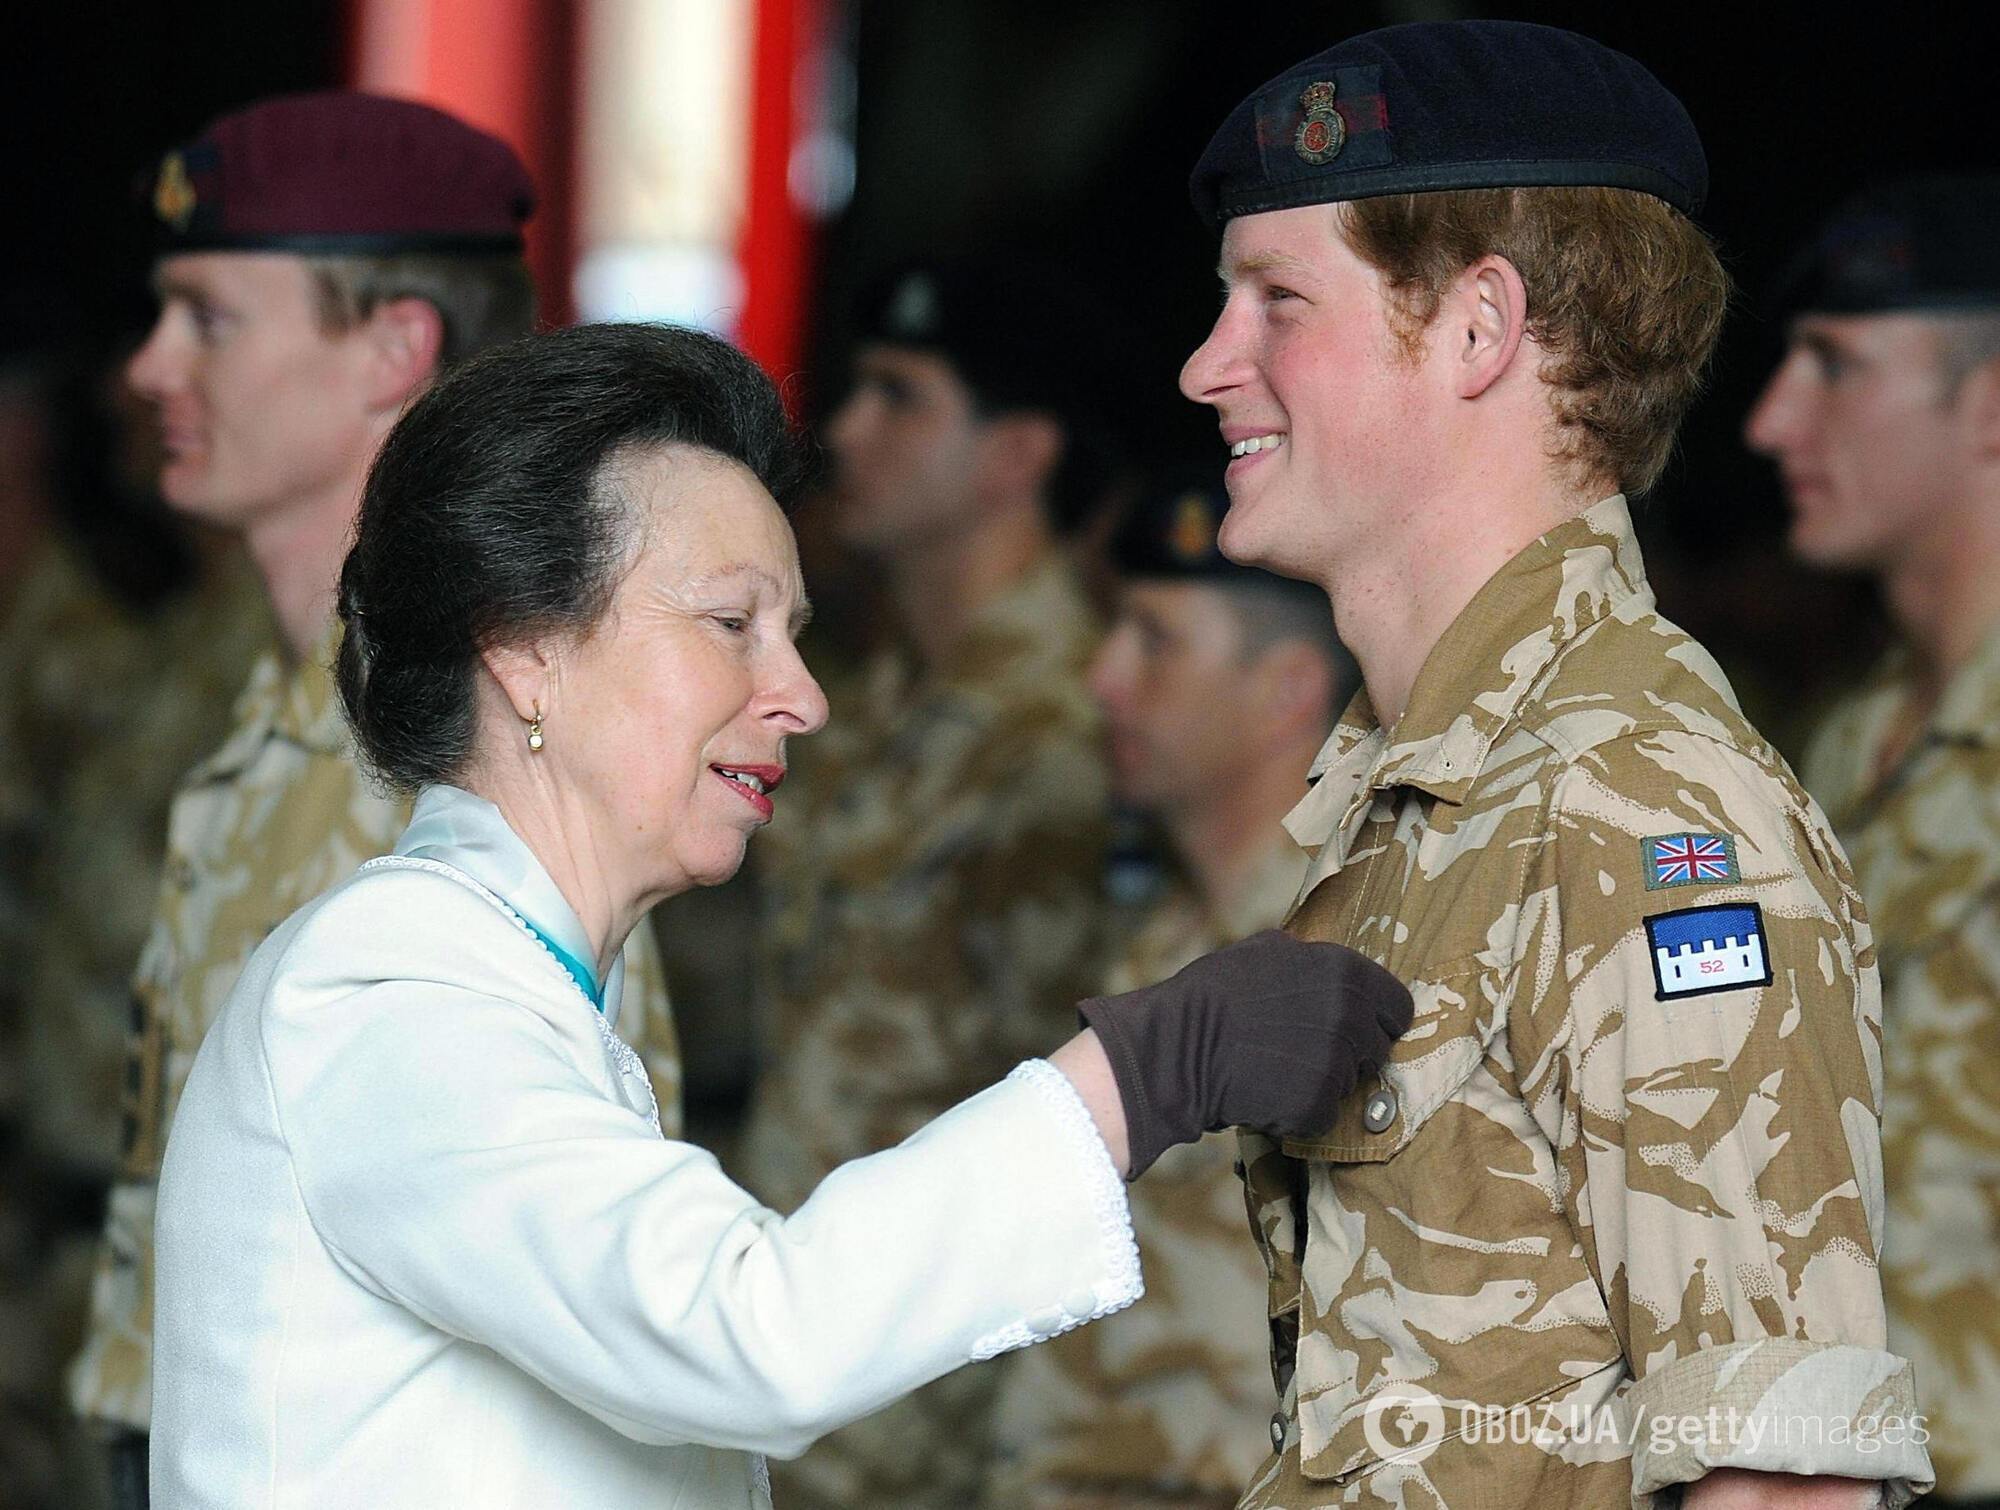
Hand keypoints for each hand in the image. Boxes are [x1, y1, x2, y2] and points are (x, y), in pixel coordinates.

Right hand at [1075, 930, 1412, 1177]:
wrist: (1176, 1046)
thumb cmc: (1213, 993)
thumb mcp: (1264, 950)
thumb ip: (1309, 956)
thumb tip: (1323, 958)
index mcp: (1345, 972)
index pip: (1398, 1006)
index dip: (1377, 1019)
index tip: (1357, 1028)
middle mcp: (1351, 1016)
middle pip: (1376, 1049)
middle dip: (1348, 1054)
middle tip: (1302, 1053)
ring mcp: (1337, 1063)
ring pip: (1350, 1084)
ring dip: (1321, 1084)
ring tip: (1276, 1070)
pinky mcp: (1319, 1106)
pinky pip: (1323, 1116)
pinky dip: (1300, 1114)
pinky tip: (1267, 1095)